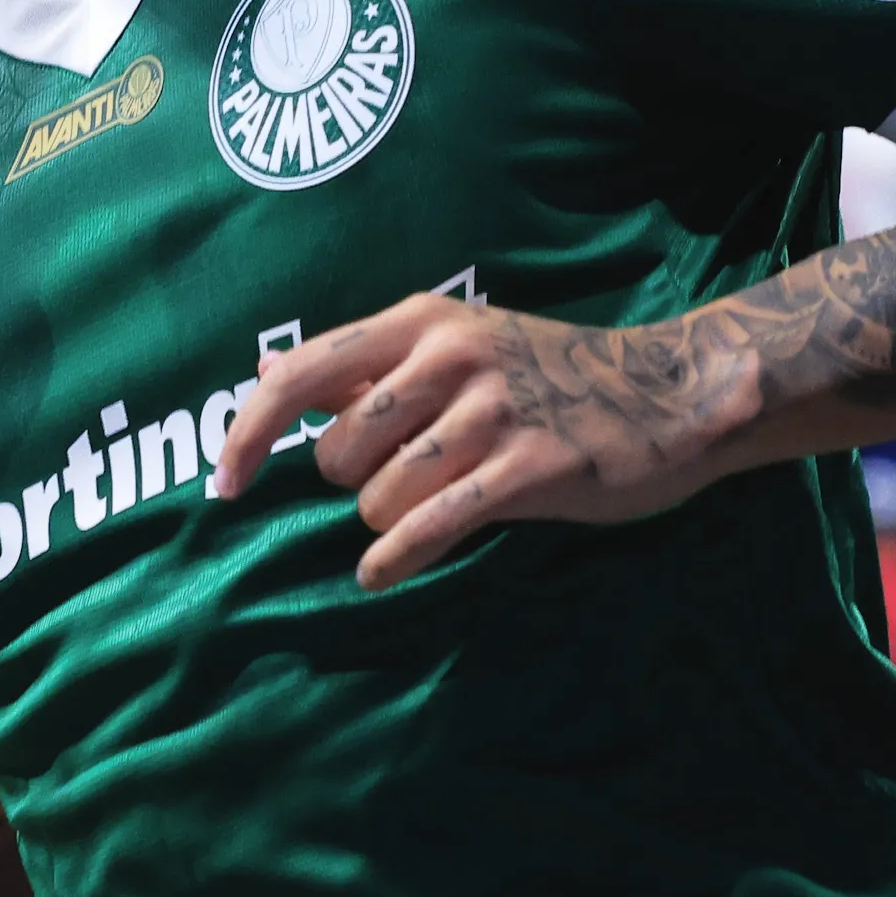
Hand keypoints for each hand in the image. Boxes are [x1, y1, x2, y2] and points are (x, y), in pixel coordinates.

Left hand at [208, 292, 752, 591]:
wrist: (670, 395)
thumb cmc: (550, 377)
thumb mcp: (459, 346)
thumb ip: (373, 370)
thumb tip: (271, 383)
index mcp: (420, 323)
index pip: (299, 374)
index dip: (248, 433)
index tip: (225, 484)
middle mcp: (448, 357)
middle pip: (337, 451)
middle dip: (352, 484)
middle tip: (400, 481)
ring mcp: (492, 412)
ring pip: (379, 495)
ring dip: (388, 520)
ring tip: (430, 509)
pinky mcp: (531, 468)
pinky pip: (429, 526)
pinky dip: (395, 558)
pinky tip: (383, 573)